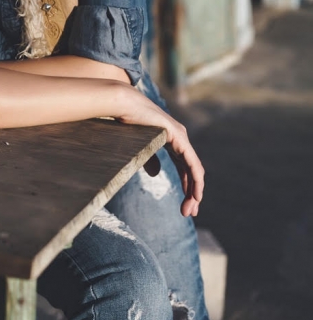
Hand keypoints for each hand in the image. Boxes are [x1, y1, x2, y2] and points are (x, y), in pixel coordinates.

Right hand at [115, 85, 203, 217]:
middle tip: (189, 213)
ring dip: (195, 191)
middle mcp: (180, 139)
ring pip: (194, 170)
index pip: (185, 168)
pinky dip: (195, 180)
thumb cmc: (126, 123)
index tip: (185, 207)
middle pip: (191, 172)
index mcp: (171, 140)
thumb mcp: (141, 148)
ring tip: (192, 209)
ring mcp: (181, 137)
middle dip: (192, 194)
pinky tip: (196, 194)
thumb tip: (157, 175)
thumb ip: (150, 160)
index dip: (187, 187)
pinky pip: (192, 163)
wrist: (123, 105)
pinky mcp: (178, 137)